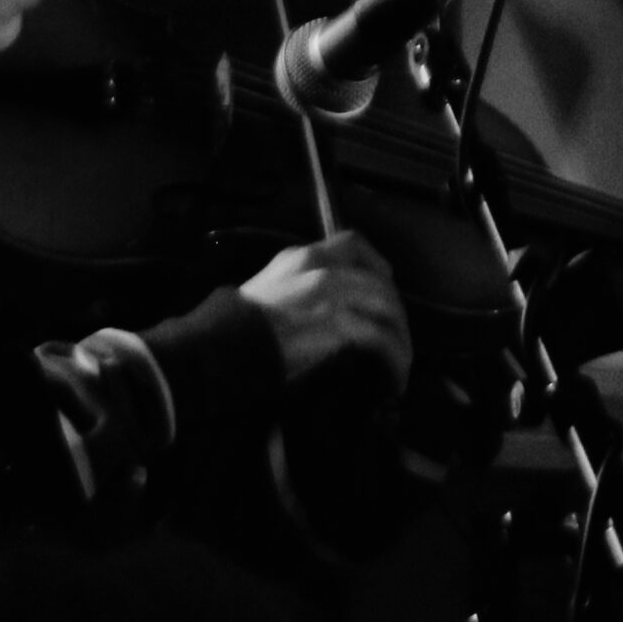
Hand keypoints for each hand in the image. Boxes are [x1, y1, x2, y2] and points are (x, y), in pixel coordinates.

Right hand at [238, 230, 413, 391]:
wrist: (222, 344)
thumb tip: (324, 313)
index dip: (378, 265)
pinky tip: (393, 378)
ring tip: (400, 366)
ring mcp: (330, 292)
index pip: (353, 244)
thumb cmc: (236, 327)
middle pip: (379, 281)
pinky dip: (393, 359)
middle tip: (398, 341)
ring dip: (400, 340)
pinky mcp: (336, 323)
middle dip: (396, 314)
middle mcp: (321, 266)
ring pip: (386, 309)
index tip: (387, 285)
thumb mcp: (268, 292)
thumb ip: (297, 291)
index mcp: (301, 256)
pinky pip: (379, 339)